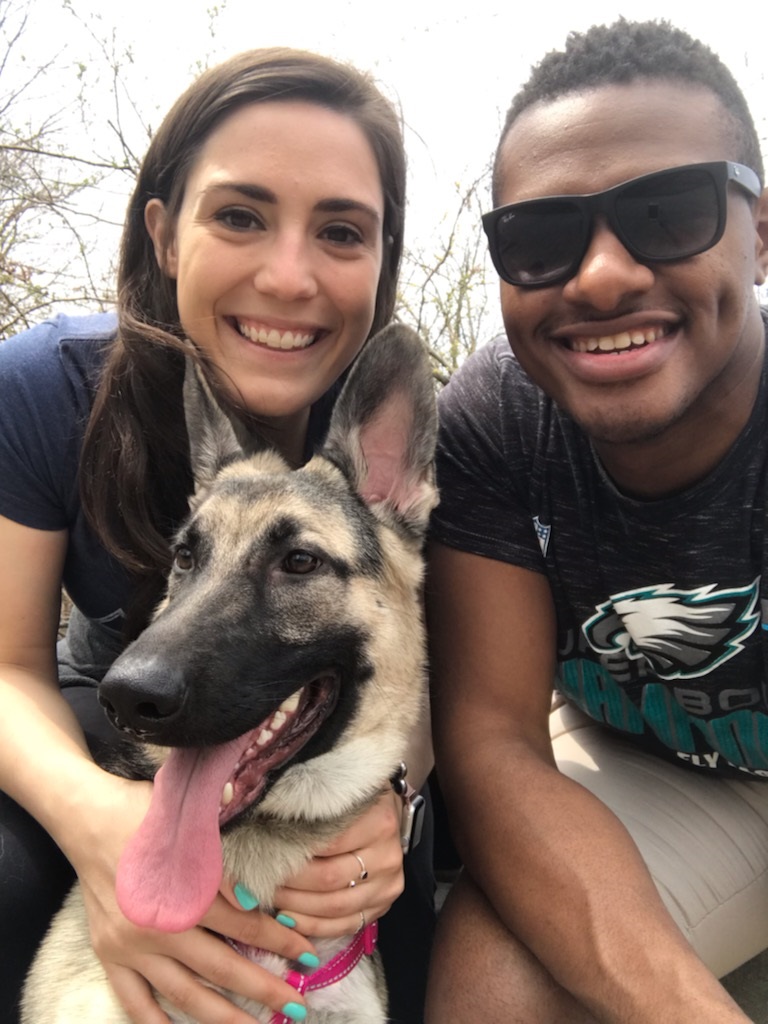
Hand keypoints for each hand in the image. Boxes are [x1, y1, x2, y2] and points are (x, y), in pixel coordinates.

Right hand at [70, 773, 315, 1023]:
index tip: (308, 956)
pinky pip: (134, 1001)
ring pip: (185, 995)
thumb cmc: (148, 812)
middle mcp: (160, 926)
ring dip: (224, 1017)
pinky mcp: (109, 955)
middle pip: (222, 968)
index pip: (246, 926)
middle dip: (264, 988)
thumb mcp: (193, 822)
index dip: (281, 941)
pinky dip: (156, 1023)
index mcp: (185, 890)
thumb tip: (256, 900)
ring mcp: (131, 946)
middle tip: (297, 1006)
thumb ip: (225, 861)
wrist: (90, 817)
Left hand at [272, 789, 404, 937]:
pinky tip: (290, 920)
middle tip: (262, 879)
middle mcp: (387, 856)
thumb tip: (266, 823)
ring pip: (335, 907)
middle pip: (329, 878)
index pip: (328, 844)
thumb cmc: (356, 803)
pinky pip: (345, 926)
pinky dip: (313, 926)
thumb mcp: (341, 793)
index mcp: (379, 822)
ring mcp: (388, 885)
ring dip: (297, 908)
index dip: (294, 851)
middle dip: (290, 883)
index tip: (266, 853)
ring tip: (270, 900)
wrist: (385, 816)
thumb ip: (314, 808)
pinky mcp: (382, 905)